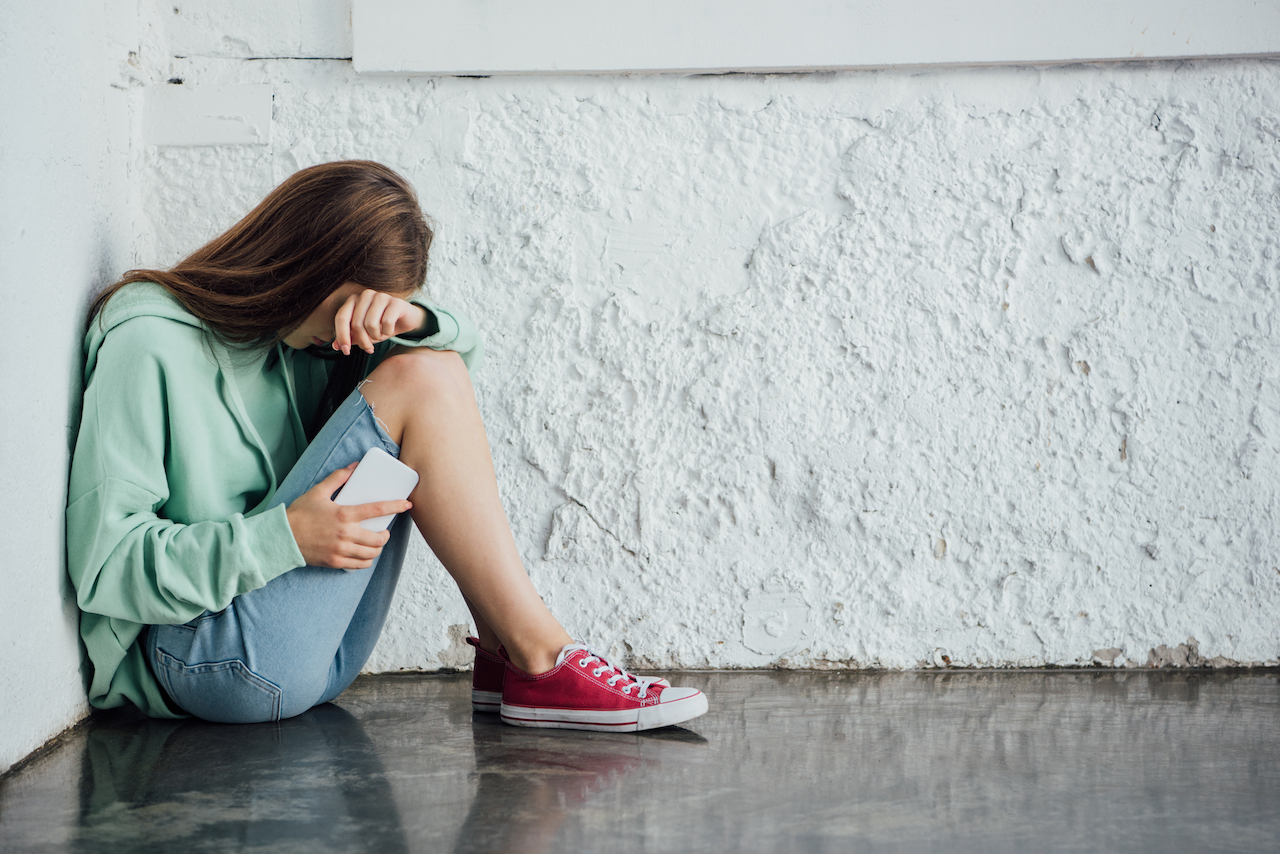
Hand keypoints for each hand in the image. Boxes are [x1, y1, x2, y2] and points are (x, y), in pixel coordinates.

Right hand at [285, 463, 412, 569]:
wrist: (282, 538)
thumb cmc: (299, 514)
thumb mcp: (317, 492)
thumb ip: (337, 478)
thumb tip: (354, 466)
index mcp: (344, 514)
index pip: (377, 510)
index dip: (395, 507)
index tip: (407, 505)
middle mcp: (345, 534)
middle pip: (378, 538)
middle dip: (386, 535)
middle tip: (384, 532)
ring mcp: (341, 550)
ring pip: (371, 553)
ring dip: (378, 548)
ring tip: (376, 543)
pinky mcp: (335, 562)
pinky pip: (359, 565)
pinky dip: (366, 561)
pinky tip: (365, 555)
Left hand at [332, 289, 427, 355]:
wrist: (406, 319)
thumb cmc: (382, 325)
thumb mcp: (364, 334)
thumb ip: (350, 337)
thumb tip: (335, 346)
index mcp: (354, 300)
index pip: (341, 317)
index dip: (342, 336)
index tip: (346, 352)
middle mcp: (365, 295)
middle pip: (356, 324)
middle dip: (363, 342)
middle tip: (369, 349)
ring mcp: (381, 296)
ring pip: (371, 324)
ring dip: (376, 337)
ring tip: (380, 336)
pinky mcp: (395, 302)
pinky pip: (387, 322)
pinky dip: (388, 332)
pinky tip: (390, 330)